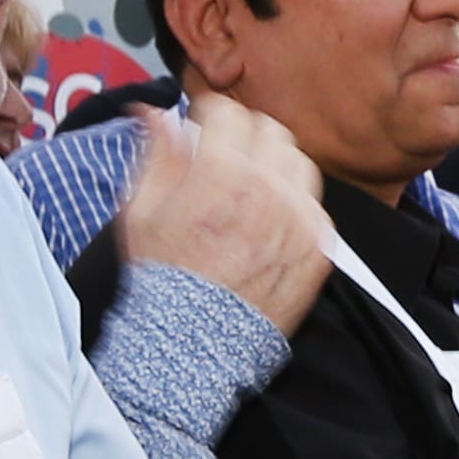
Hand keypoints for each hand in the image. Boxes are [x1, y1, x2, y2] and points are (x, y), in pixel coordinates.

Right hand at [116, 92, 328, 334]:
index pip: (229, 113)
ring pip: (299, 163)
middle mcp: (267, 190)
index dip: (211, 117)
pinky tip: (270, 222)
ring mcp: (298, 220)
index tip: (204, 129)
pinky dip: (295, 206)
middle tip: (228, 157)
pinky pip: (315, 206)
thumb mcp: (141, 210)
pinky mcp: (317, 249)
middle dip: (246, 136)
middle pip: (271, 131)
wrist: (193, 345)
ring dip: (276, 166)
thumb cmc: (162, 279)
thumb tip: (156, 113)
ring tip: (253, 189)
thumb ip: (157, 154)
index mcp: (221, 174)